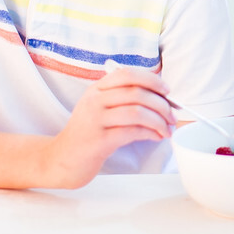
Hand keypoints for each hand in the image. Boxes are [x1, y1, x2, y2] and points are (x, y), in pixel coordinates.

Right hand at [44, 67, 175, 187]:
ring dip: (159, 120)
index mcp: (96, 89)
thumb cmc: (87, 134)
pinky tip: (156, 137)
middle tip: (172, 115)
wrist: (61, 159)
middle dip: (161, 104)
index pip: (127, 74)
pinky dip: (150, 133)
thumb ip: (121, 98)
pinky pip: (132, 132)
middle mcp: (94, 100)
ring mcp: (95, 120)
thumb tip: (159, 97)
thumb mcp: (99, 109)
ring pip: (137, 112)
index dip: (151, 80)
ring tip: (167, 129)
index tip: (166, 91)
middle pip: (136, 93)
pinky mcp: (99, 141)